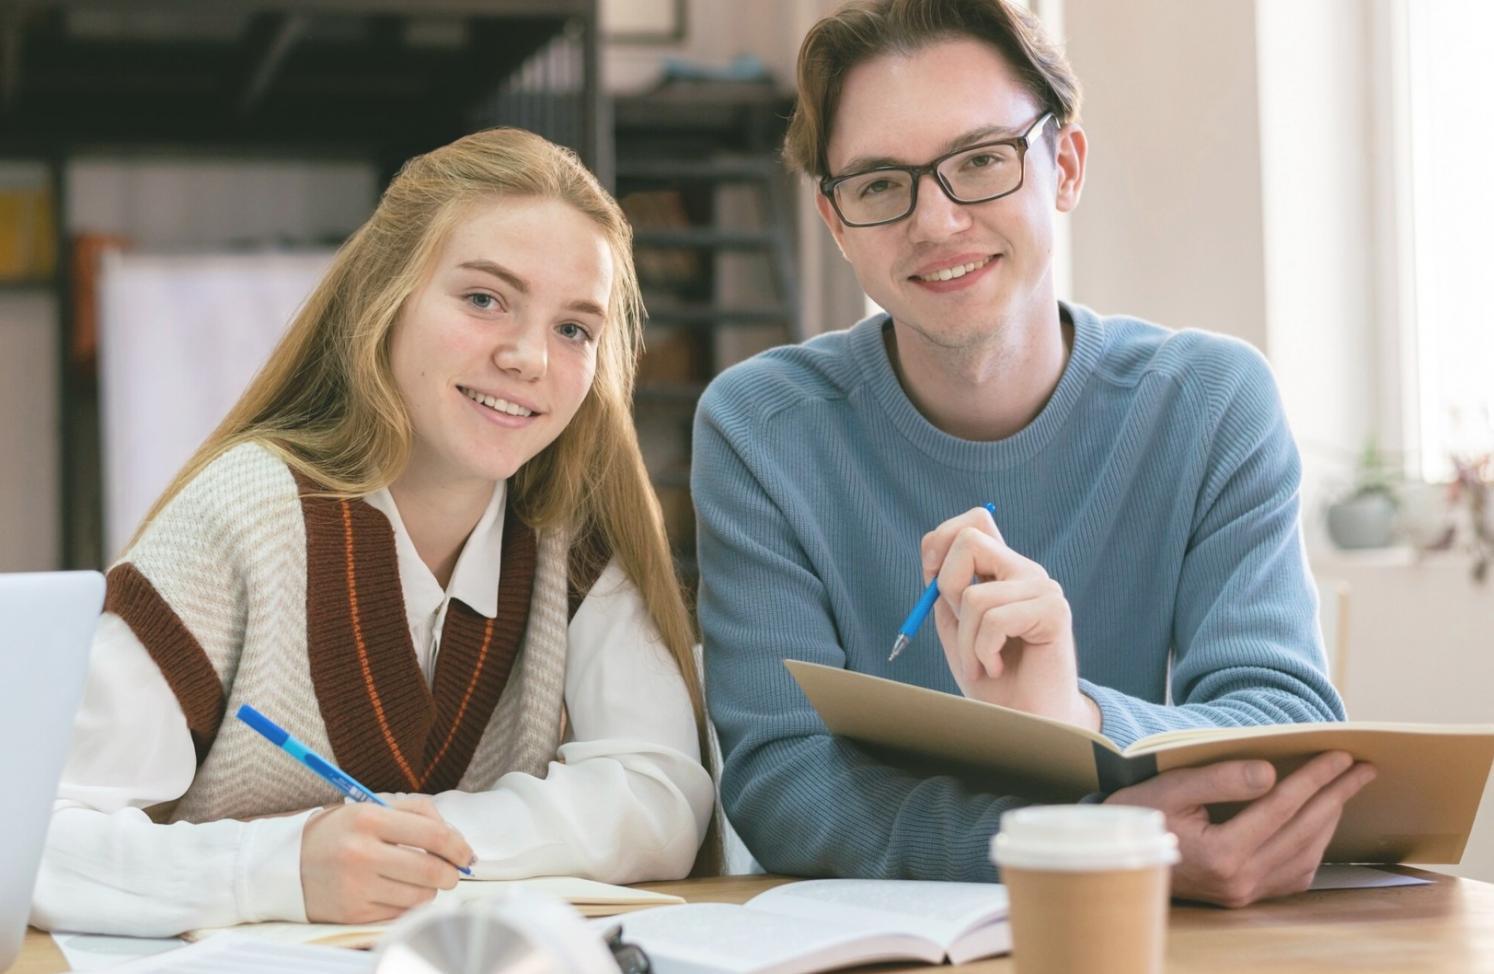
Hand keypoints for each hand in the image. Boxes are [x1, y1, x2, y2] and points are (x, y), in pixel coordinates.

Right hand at [300, 797, 474, 923]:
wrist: (288, 864)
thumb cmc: (342, 832)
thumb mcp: (373, 807)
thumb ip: (418, 812)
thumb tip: (456, 838)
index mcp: (369, 819)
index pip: (433, 835)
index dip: (459, 847)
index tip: (467, 854)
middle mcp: (362, 853)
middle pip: (432, 871)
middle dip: (451, 874)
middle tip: (452, 872)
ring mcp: (356, 887)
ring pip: (420, 896)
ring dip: (429, 889)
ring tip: (418, 880)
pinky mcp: (353, 914)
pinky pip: (399, 913)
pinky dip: (406, 904)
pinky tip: (395, 892)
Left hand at [922, 506, 1097, 727]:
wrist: (1026, 721)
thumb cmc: (991, 678)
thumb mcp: (957, 628)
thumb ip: (946, 592)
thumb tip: (934, 559)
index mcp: (1003, 570)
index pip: (975, 519)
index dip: (941, 542)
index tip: (932, 583)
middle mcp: (1025, 571)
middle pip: (970, 539)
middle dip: (947, 587)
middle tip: (960, 626)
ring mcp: (1043, 588)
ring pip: (974, 595)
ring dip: (965, 641)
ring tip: (982, 663)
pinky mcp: (1054, 612)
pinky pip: (994, 620)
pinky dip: (983, 652)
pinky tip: (997, 667)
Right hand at [1105, 751, 1377, 906]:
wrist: (1116, 856)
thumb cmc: (1138, 815)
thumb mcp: (1171, 788)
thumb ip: (1222, 779)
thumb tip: (1273, 774)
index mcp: (1223, 852)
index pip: (1283, 806)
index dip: (1315, 778)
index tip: (1341, 756)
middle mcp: (1240, 879)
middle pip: (1303, 830)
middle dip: (1336, 796)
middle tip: (1363, 771)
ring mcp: (1244, 893)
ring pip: (1305, 854)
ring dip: (1329, 821)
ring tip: (1344, 792)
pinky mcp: (1242, 897)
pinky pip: (1293, 875)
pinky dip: (1313, 848)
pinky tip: (1318, 828)